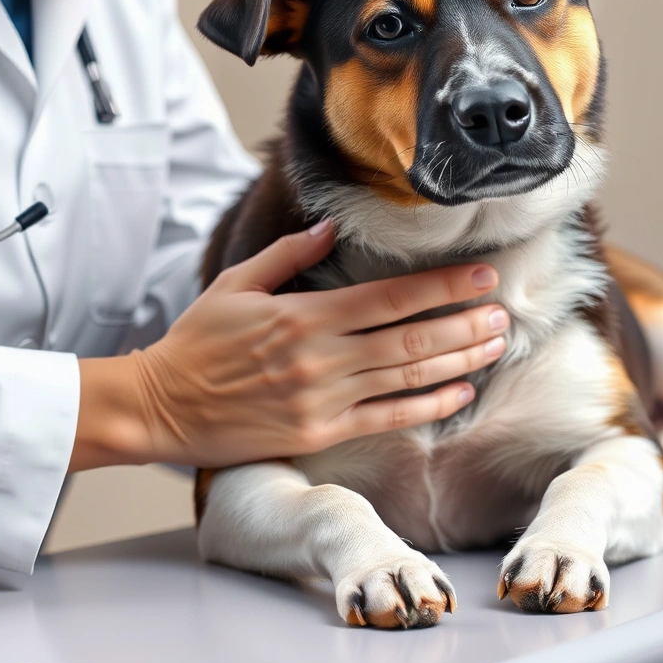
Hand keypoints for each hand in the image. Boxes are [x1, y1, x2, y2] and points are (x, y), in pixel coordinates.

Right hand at [73, 219, 507, 469]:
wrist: (159, 406)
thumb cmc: (195, 341)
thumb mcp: (236, 283)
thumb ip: (289, 255)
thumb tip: (331, 227)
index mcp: (303, 316)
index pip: (389, 297)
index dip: (442, 287)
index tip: (481, 276)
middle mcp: (320, 358)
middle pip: (411, 339)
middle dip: (464, 324)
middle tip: (504, 311)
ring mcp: (322, 400)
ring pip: (406, 379)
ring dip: (458, 362)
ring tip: (495, 346)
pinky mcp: (318, 434)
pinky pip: (385, 420)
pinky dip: (426, 407)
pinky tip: (458, 393)